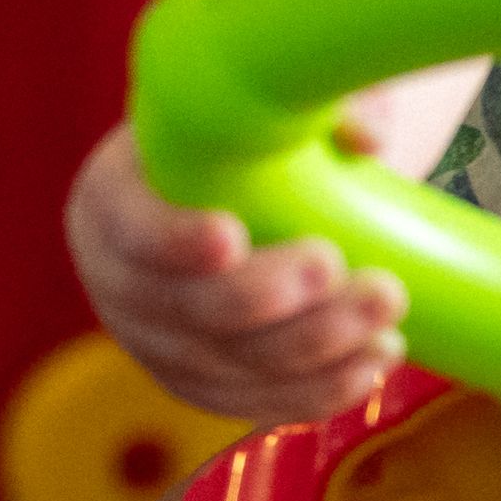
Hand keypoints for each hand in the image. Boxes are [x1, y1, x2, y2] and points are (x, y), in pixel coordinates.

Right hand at [68, 125, 407, 426]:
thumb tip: (367, 138)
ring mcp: (158, 341)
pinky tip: (372, 366)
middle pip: (185, 309)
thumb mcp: (281, 99)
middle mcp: (120, 279)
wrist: (255, 187)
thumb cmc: (258, 134)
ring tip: (385, 323)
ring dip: (312, 352)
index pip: (127, 227)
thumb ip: (321, 99)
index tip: (232, 234)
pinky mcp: (201, 381)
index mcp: (114, 197)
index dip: (172, 240)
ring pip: (228, 365)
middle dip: (265, 299)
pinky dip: (315, 393)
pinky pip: (252, 401)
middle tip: (337, 268)